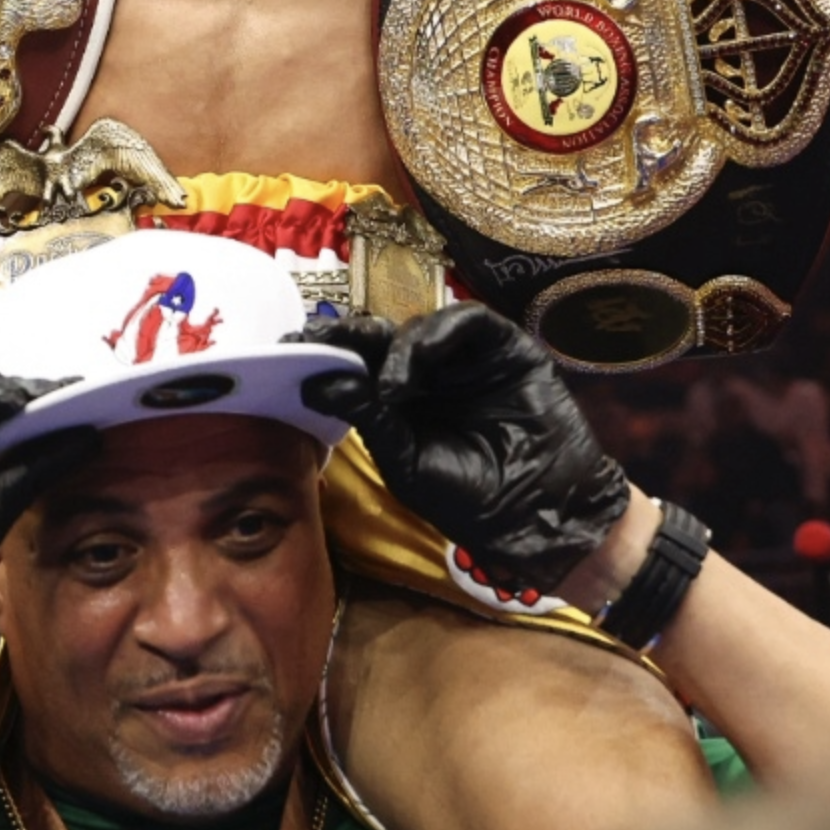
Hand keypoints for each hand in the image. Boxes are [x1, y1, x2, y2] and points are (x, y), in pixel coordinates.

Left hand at [302, 306, 632, 592]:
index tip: (288, 347)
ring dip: (397, 347)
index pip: (355, 368)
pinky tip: (424, 357)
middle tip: (316, 336)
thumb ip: (370, 418)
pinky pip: (467, 321)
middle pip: (380, 339)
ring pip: (419, 327)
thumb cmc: (472, 498)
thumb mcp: (408, 462)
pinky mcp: (503, 345)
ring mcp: (464, 358)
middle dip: (348, 336)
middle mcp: (427, 375)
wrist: (542, 508)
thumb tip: (315, 384)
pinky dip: (441, 331)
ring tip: (391, 384)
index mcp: (398, 404)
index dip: (326, 355)